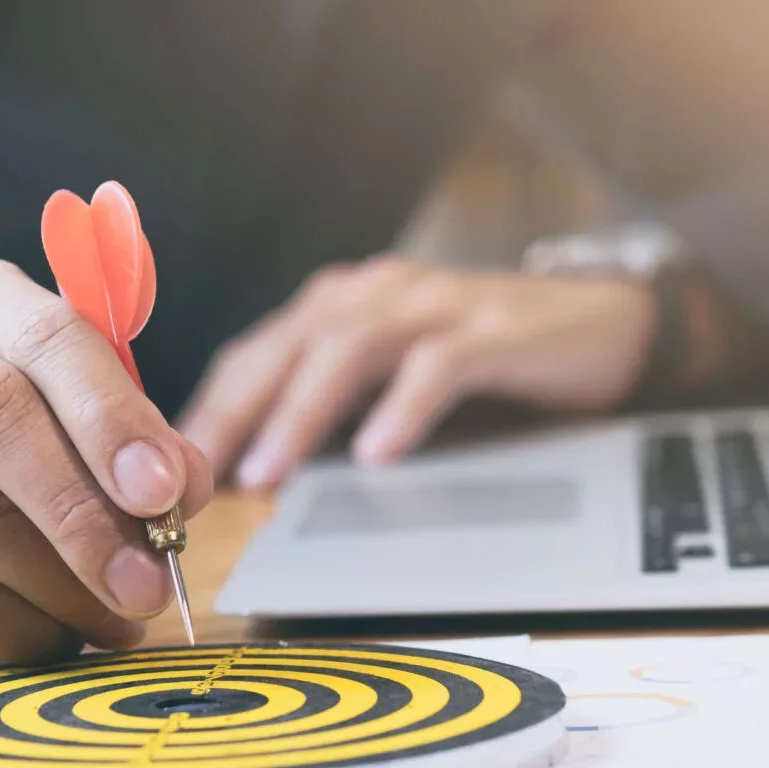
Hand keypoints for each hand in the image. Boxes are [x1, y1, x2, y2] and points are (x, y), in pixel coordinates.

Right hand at [0, 247, 211, 674]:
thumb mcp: (66, 426)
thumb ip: (130, 442)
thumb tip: (187, 486)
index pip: (47, 333)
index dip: (112, 416)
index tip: (166, 491)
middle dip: (87, 509)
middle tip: (150, 579)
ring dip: (62, 579)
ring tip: (119, 618)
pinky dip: (14, 622)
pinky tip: (56, 638)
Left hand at [180, 256, 654, 487]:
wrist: (599, 321)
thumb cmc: (484, 355)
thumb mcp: (393, 373)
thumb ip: (331, 402)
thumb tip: (254, 463)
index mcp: (346, 305)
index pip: (258, 351)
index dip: (212, 407)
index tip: (169, 466)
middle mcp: (380, 293)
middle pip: (288, 345)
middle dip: (236, 410)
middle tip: (196, 473)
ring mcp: (438, 306)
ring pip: (350, 349)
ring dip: (301, 412)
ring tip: (268, 473)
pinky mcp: (495, 330)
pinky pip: (438, 365)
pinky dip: (402, 407)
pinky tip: (377, 453)